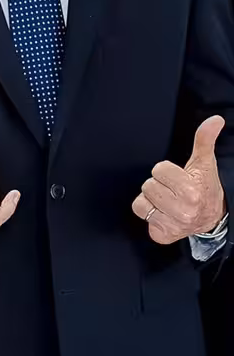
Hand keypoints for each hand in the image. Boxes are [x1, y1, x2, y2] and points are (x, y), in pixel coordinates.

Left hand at [132, 116, 226, 244]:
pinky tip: (163, 214)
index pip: (157, 170)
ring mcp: (172, 225)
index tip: (179, 178)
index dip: (166, 172)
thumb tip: (214, 120)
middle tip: (173, 191)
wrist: (212, 218)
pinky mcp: (161, 235)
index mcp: (191, 192)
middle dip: (159, 185)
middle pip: (148, 186)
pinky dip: (149, 214)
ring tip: (168, 202)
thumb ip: (204, 140)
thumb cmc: (204, 188)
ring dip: (151, 200)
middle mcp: (182, 211)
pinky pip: (141, 216)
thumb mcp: (203, 163)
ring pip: (140, 202)